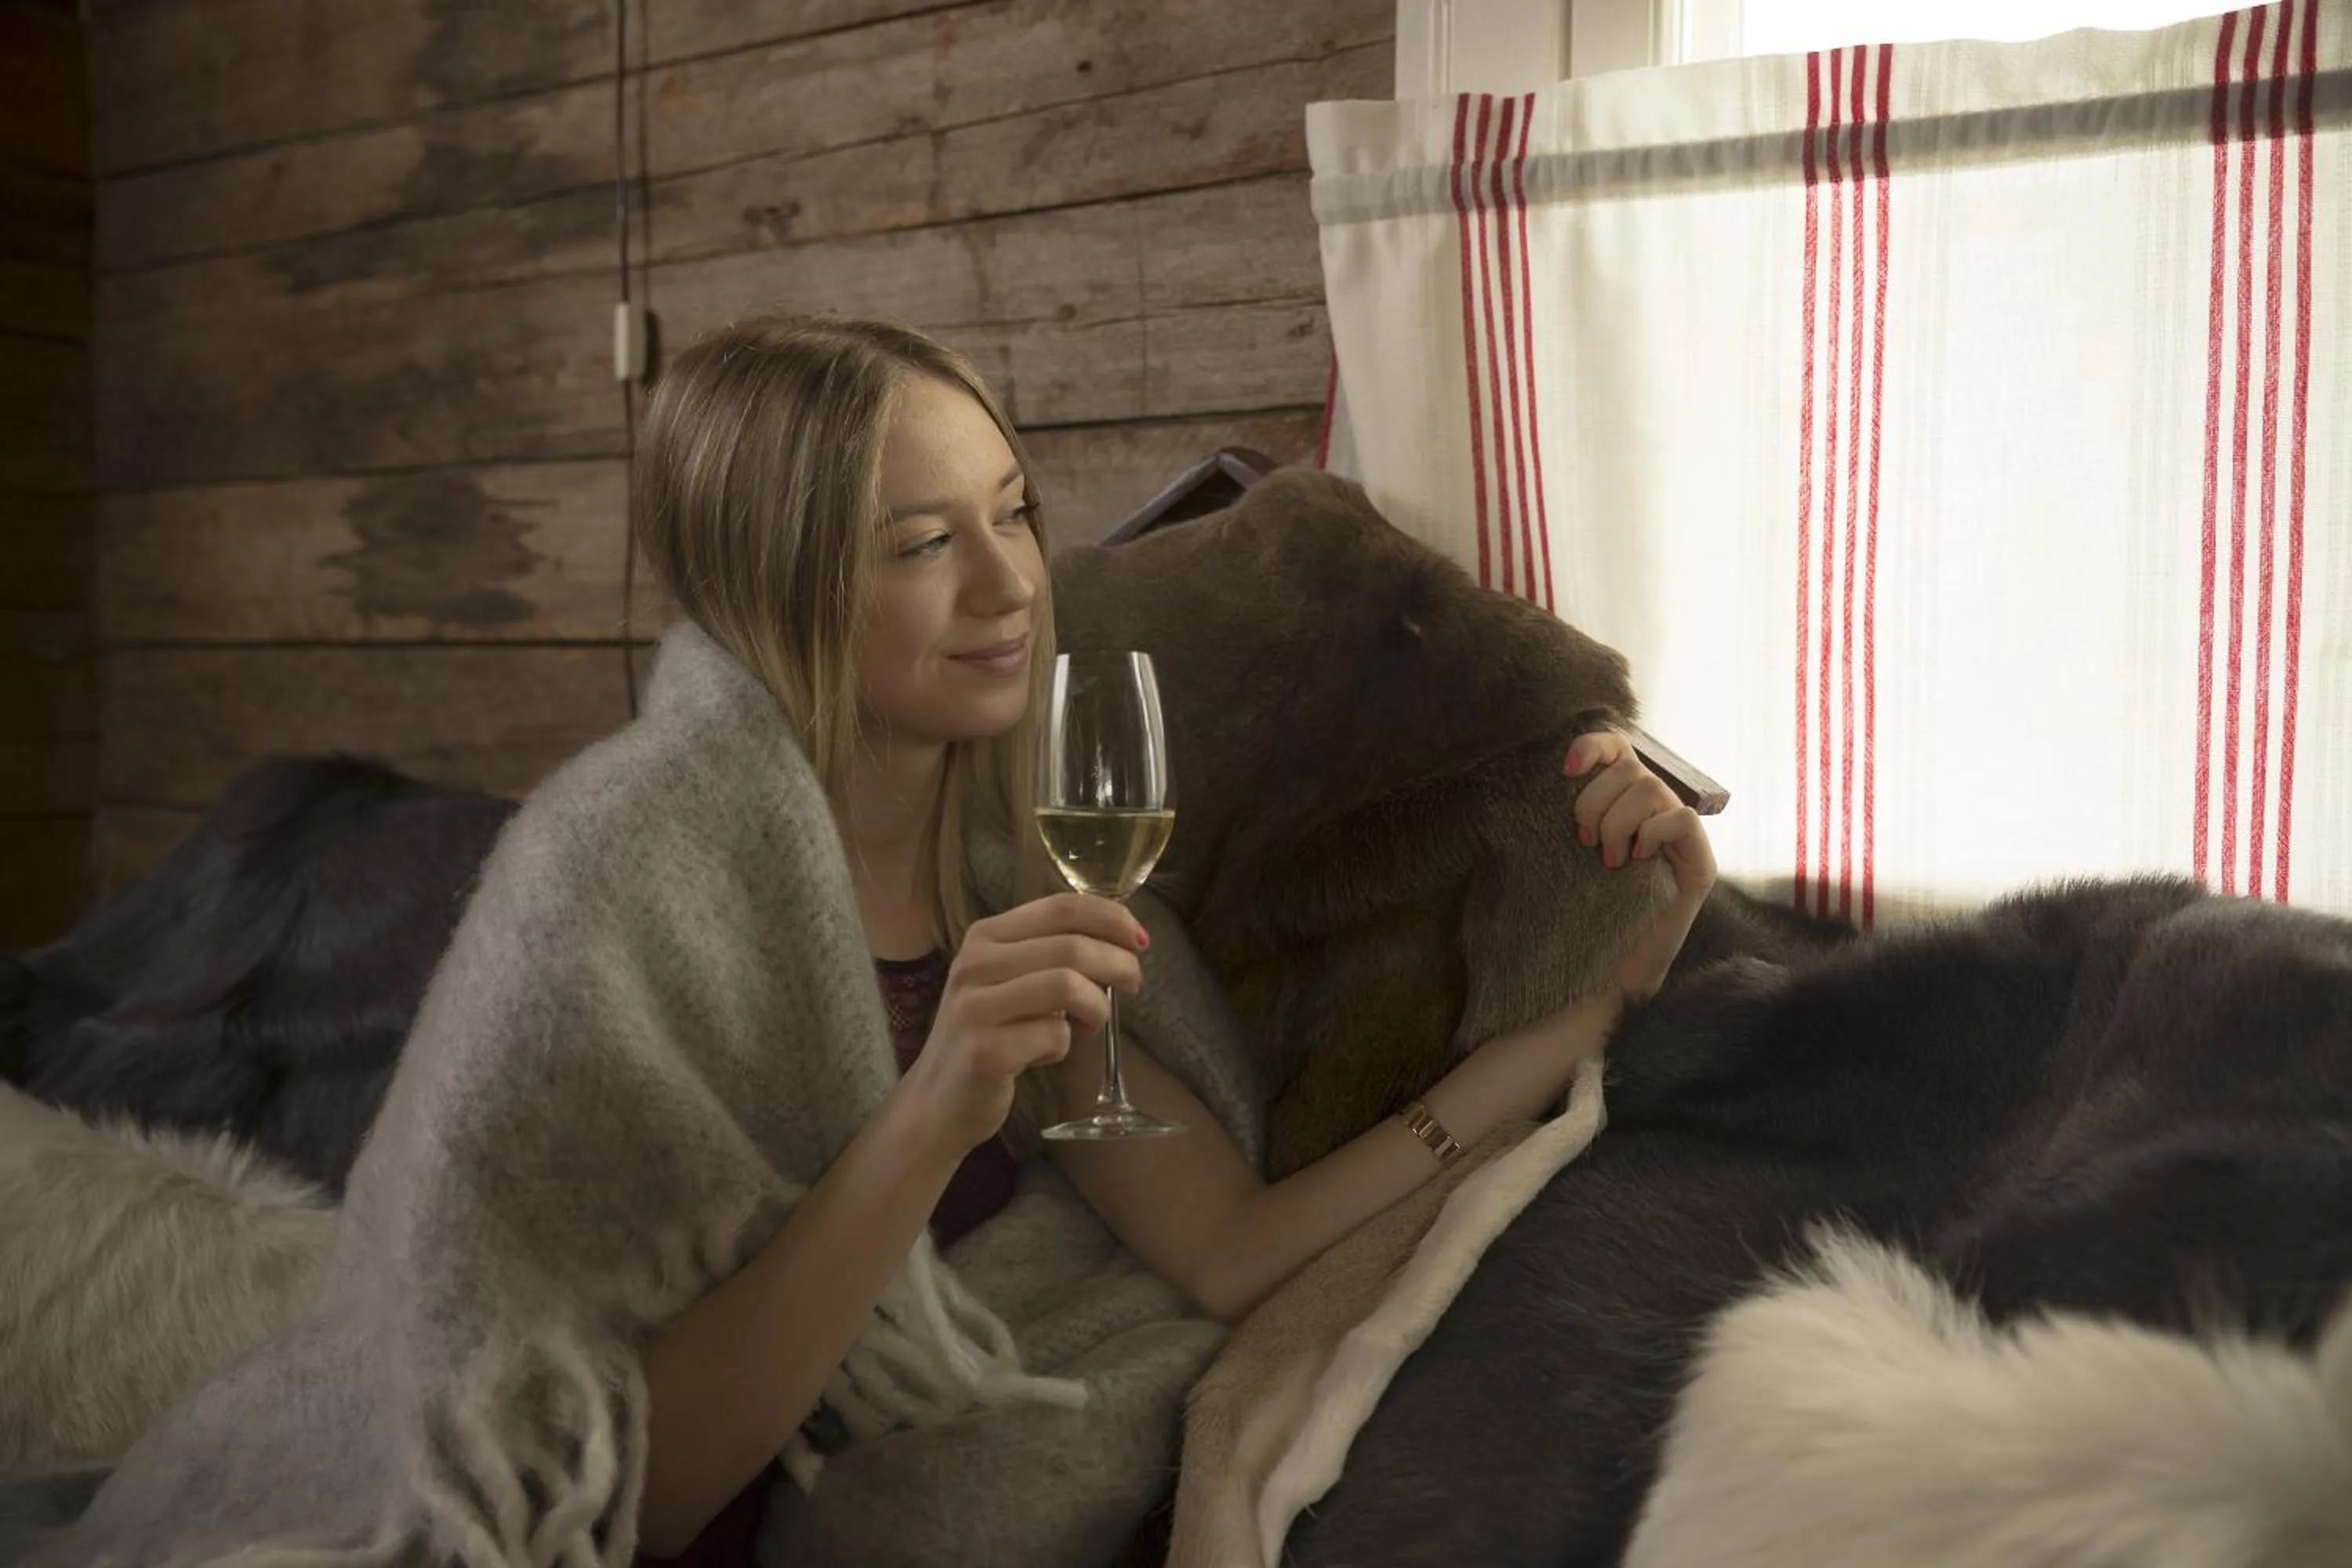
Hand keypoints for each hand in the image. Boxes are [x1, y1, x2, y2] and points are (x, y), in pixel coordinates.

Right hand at [898, 893, 1148, 1154]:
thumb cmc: (987, 1035)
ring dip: (1097, 1007)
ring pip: (1068, 985)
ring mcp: (976, 1008)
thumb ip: (1050, 954)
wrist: (938, 1102)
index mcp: (985, 937)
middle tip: (1132, 984)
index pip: (1061, 907)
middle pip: (1071, 946)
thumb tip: (1123, 940)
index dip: (1111, 918)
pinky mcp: (986, 1053)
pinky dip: (1065, 1045)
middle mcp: (975, 965)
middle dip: (1118, 963)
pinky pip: (1055, 1035)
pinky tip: (1048, 1052)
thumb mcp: (1007, 981)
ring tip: (1090, 1023)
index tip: (1140, 939)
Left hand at [1564, 729, 1717, 1000]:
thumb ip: (1566, 810)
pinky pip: (1683, 819)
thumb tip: (1552, 769)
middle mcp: (1656, 814)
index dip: (1594, 747)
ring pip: (1652, 789)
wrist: (1602, 972)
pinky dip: (1654, 832)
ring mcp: (1681, 840)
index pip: (1619, 748)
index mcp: (1623, 804)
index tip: (1565, 769)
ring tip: (1609, 860)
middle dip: (1596, 801)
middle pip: (1632, 767)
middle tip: (1583, 841)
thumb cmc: (1576, 915)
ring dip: (1618, 822)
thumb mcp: (1559, 852)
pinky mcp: (1701, 865)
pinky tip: (1638, 859)